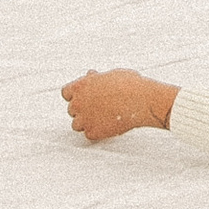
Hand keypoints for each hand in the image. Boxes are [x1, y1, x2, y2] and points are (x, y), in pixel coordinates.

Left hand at [62, 69, 176, 141]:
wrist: (141, 101)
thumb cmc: (130, 84)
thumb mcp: (111, 74)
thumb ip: (97, 78)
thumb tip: (91, 76)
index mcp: (81, 86)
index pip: (66, 92)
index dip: (75, 95)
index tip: (84, 97)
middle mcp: (78, 103)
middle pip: (72, 109)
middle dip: (82, 109)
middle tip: (97, 108)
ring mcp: (84, 119)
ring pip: (77, 124)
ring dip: (86, 122)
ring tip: (101, 118)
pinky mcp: (92, 132)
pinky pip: (89, 134)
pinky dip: (96, 132)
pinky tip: (107, 126)